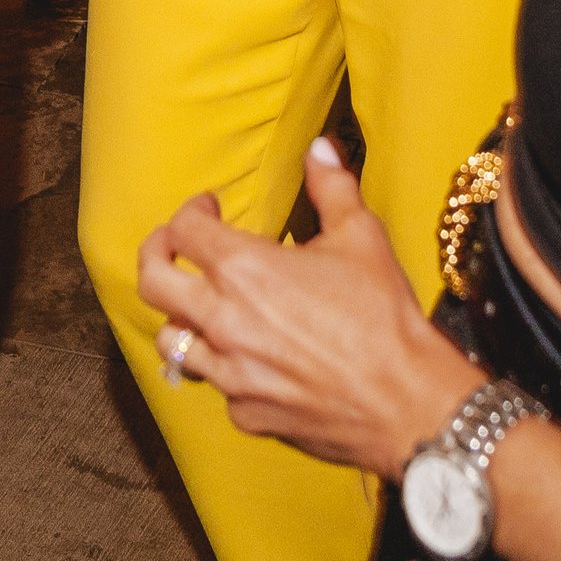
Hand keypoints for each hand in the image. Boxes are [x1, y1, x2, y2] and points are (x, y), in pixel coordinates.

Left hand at [139, 143, 477, 476]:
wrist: (406, 403)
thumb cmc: (382, 316)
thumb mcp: (361, 236)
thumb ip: (331, 185)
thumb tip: (319, 146)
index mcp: (244, 270)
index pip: (182, 230)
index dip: (191, 212)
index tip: (209, 209)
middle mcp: (223, 321)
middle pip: (153, 283)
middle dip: (156, 255)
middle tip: (174, 248)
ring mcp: (230, 373)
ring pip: (172, 340)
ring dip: (182, 317)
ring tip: (204, 306)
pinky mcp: (245, 413)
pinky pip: (216, 385)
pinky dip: (224, 366)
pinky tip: (249, 357)